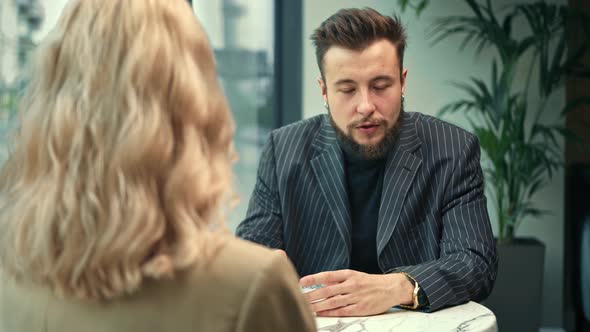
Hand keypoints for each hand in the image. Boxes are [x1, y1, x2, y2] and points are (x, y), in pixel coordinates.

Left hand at [299, 269, 413, 316]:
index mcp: (349, 274)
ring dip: (318, 305)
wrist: (391, 288)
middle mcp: (351, 284)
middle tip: (299, 297)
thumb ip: (338, 279)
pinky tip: (322, 314)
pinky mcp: (360, 308)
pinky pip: (342, 311)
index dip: (313, 278)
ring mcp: (356, 297)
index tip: (301, 281)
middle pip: (327, 290)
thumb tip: (320, 282)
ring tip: (307, 308)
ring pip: (333, 302)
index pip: (327, 275)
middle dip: (312, 295)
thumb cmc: (370, 282)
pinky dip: (330, 313)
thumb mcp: (355, 275)